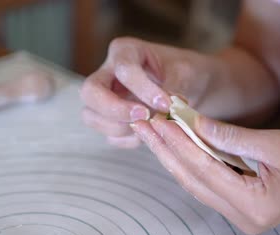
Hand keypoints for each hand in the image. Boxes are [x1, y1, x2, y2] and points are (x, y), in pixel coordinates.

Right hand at [80, 37, 211, 147]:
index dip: (142, 89)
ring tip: (152, 126)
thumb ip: (170, 87)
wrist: (189, 86)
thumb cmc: (185, 72)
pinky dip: (128, 139)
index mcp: (124, 51)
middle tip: (144, 117)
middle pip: (90, 92)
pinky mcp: (109, 120)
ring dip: (121, 127)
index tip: (165, 104)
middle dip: (116, 109)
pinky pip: (109, 136)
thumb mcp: (183, 72)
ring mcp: (104, 98)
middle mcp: (107, 72)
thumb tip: (161, 110)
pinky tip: (149, 134)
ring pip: (91, 116)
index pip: (123, 69)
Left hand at [130, 115, 279, 234]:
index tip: (157, 120)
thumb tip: (195, 124)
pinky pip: (208, 186)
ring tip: (152, 134)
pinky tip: (175, 148)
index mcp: (254, 206)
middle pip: (193, 181)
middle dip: (166, 152)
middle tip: (143, 126)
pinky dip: (191, 165)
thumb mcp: (277, 144)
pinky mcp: (242, 211)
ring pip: (196, 185)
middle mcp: (242, 219)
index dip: (178, 144)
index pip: (203, 170)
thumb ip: (232, 137)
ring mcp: (241, 219)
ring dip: (174, 158)